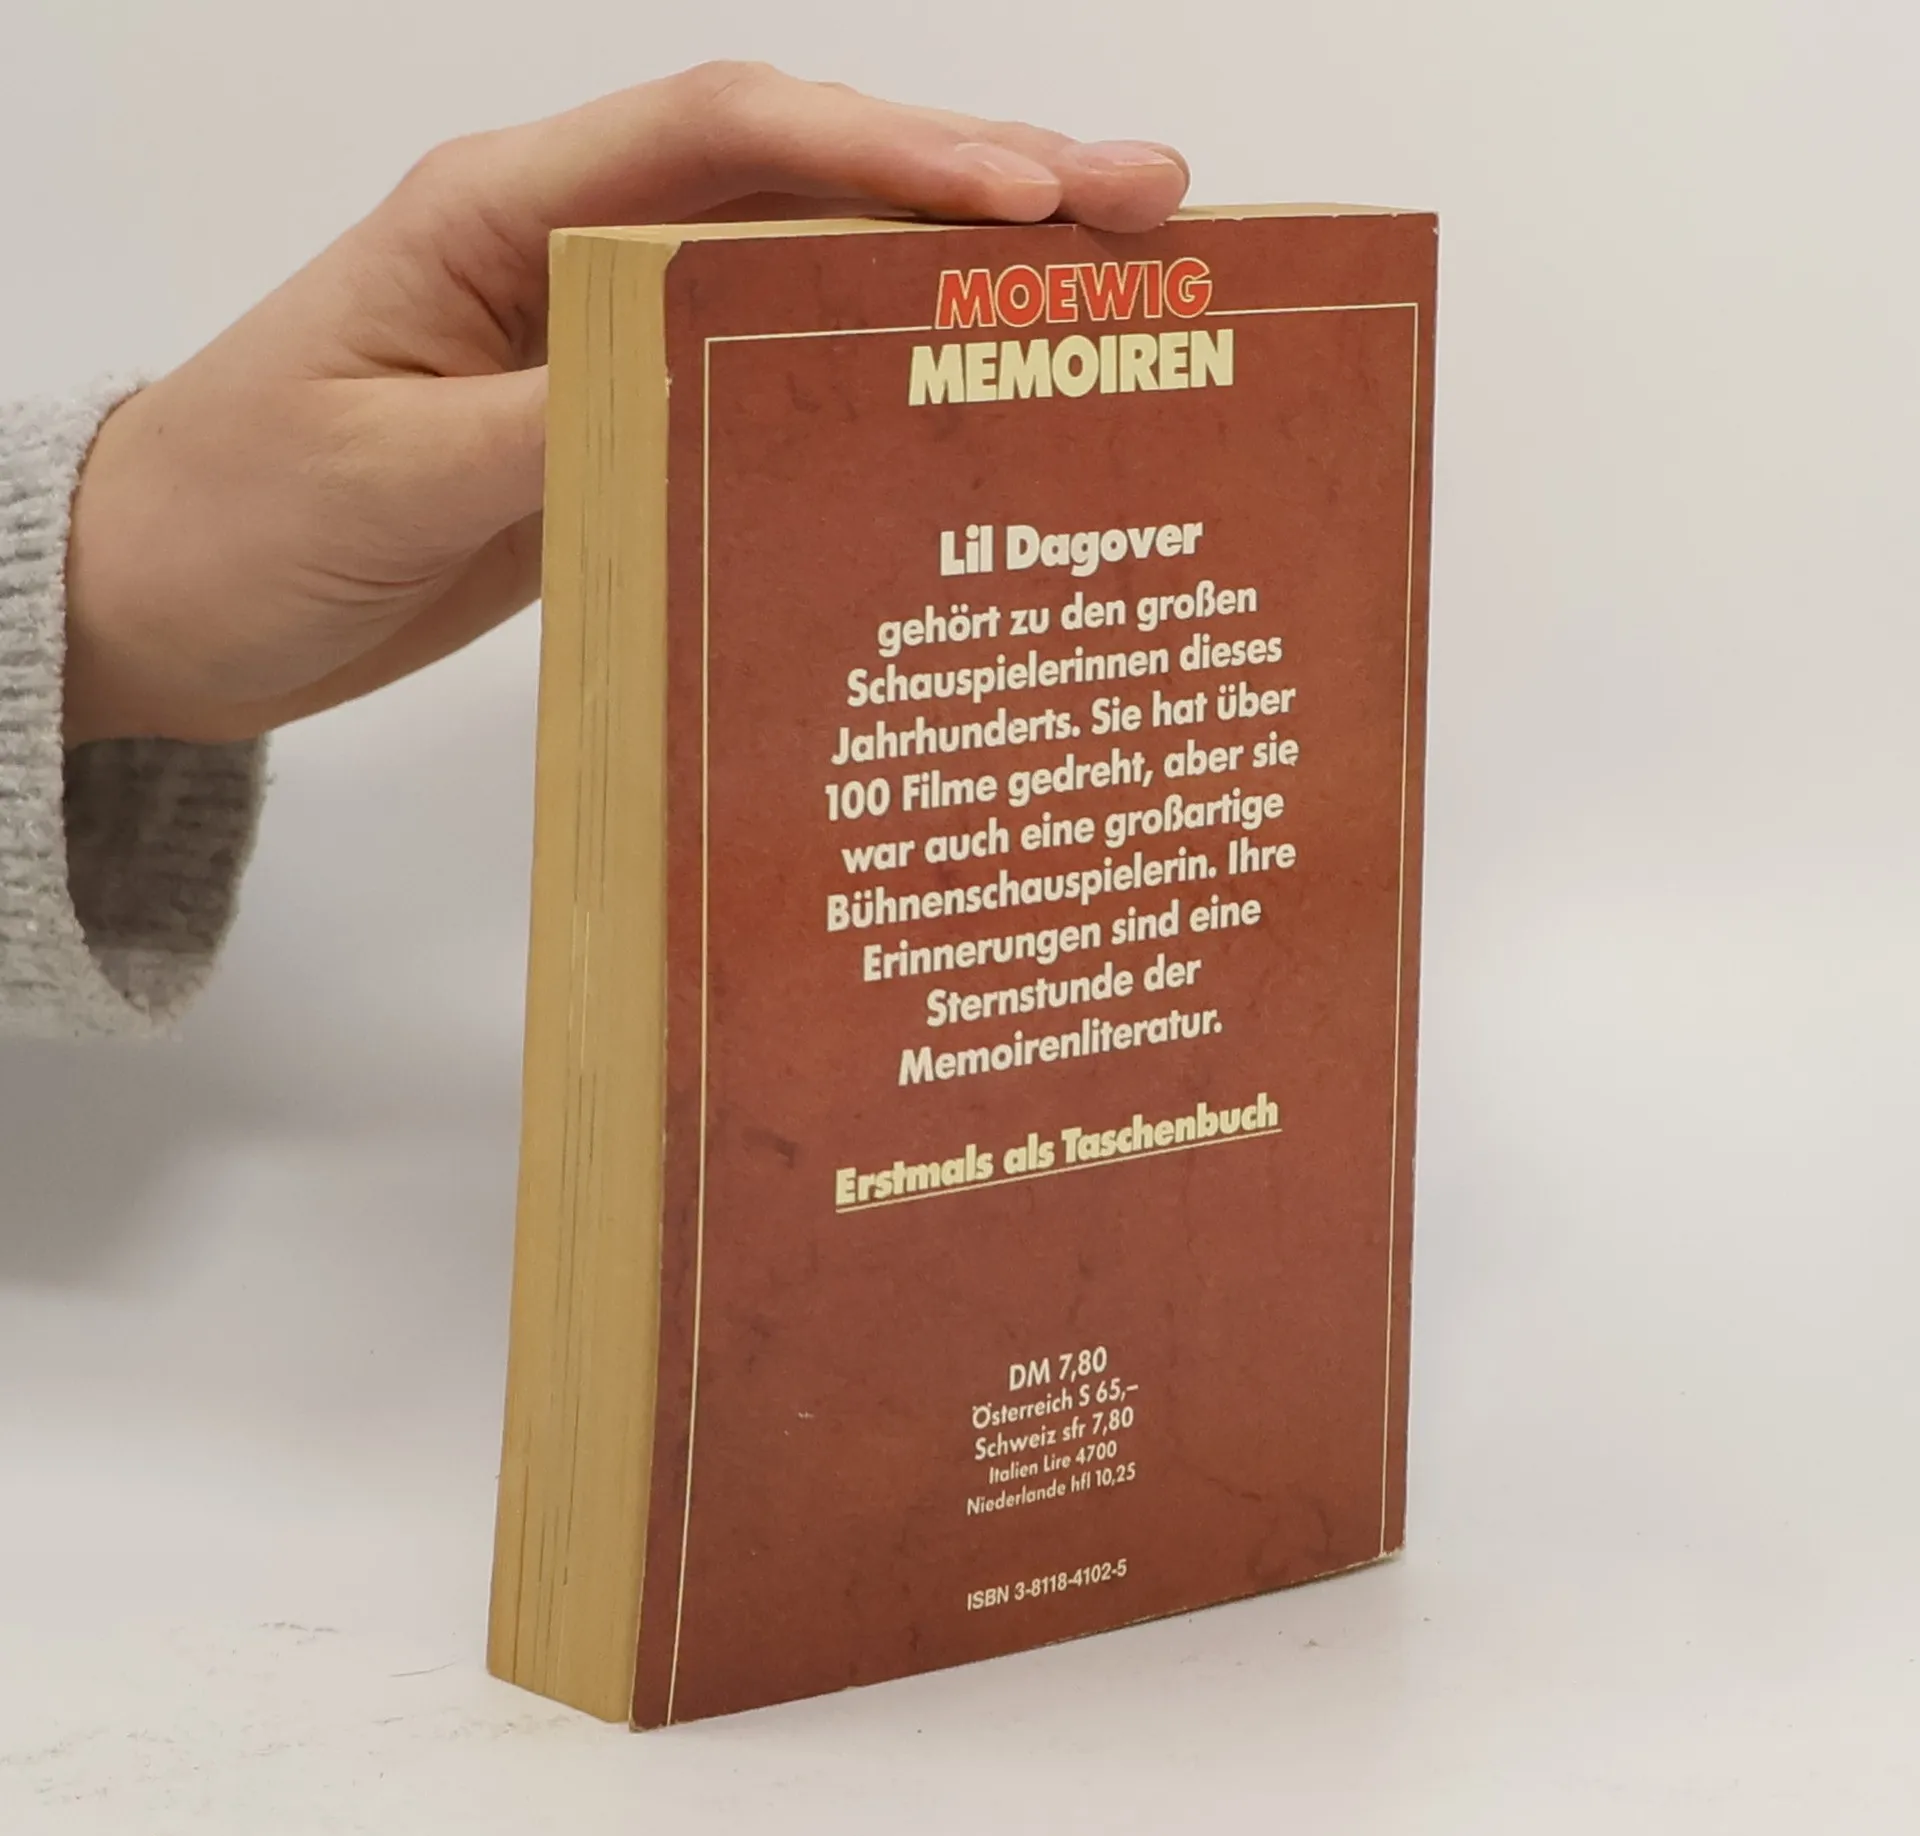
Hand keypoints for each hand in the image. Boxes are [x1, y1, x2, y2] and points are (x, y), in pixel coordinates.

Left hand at [62, 64, 1187, 744]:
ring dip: (946, 278)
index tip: (1030, 196)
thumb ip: (552, 427)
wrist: (166, 600)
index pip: (724, 140)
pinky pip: (768, 380)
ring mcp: (605, 336)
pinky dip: (873, 379)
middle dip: (976, 184)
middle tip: (1147, 207)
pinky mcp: (618, 426)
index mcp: (503, 213)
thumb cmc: (239, 518)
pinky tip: (965, 403)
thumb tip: (719, 392)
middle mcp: (572, 250)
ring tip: (1102, 288)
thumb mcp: (391, 475)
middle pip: (800, 184)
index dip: (888, 153)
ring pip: (803, 276)